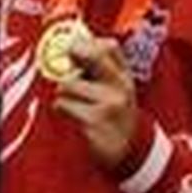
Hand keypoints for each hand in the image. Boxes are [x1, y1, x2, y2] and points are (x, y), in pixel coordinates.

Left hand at [53, 35, 136, 169]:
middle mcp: (120, 86)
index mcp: (124, 76)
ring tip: (73, 101)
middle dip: (74, 54)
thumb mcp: (117, 88)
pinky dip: (62, 108)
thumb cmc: (117, 116)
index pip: (109, 46)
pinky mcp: (95, 120)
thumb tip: (75, 45)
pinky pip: (64, 104)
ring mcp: (109, 103)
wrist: (129, 149)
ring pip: (69, 83)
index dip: (87, 42)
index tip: (73, 47)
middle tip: (67, 59)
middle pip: (93, 56)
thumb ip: (101, 67)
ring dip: (64, 92)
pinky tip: (73, 115)